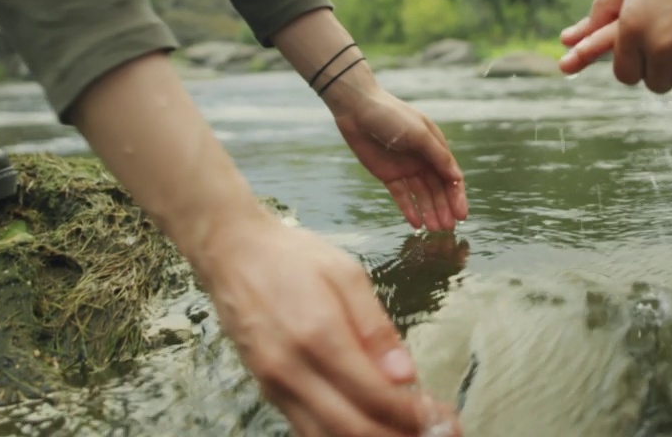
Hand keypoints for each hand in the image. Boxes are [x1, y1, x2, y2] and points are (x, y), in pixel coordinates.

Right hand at [199, 212, 461, 436]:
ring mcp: (274, 385)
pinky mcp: (267, 390)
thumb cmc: (293, 257)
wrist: (232, 253)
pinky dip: (342, 435)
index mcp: (318, 334)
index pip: (374, 395)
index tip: (438, 415)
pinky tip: (370, 425)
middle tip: (432, 431)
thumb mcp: (347, 274)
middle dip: (398, 436)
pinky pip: (307, 429)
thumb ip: (376, 328)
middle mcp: (291, 369)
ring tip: (405, 432)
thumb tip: (406, 375)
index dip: (412, 414)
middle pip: (353, 429)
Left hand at [332, 87, 467, 231]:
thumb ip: (437, 156)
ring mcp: (406, 168)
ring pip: (421, 195)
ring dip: (429, 211)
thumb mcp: (419, 134)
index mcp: (435, 147)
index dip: (457, 196)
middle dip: (444, 208)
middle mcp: (423, 159)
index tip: (461, 216)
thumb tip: (456, 178)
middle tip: (448, 230)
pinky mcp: (388, 174)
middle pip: (438, 189)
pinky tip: (416, 223)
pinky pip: (402, 195)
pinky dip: (409, 209)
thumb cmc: (392, 116)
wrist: (357, 109)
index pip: (451, 176)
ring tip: (433, 230)